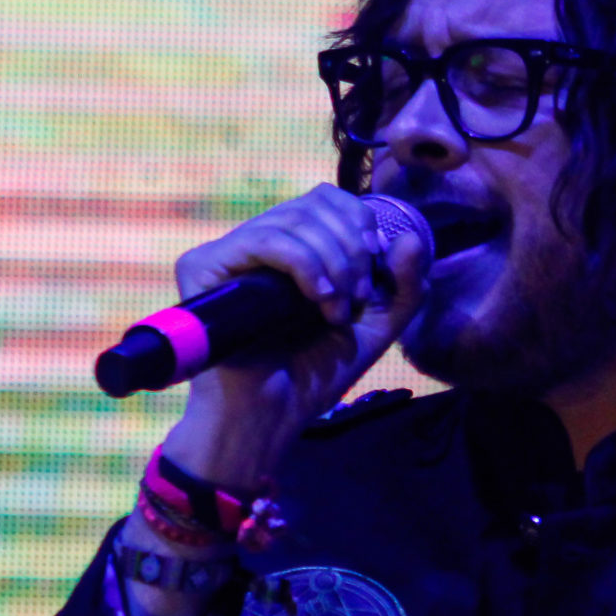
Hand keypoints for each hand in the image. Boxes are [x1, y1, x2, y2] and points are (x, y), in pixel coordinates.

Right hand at [162, 183, 429, 485]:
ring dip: (333, 264)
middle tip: (358, 298)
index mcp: (292, 248)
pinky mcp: (203, 266)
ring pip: (294, 220)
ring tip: (336, 312)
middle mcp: (257, 243)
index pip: (326, 199)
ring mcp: (228, 252)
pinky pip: (265, 240)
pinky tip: (318, 300)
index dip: (359, 223)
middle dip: (352, 250)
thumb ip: (404, 287)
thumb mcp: (375, 328)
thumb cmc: (313, 376)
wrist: (271, 416)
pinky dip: (304, 266)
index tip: (372, 273)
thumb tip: (411, 237)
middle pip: (315, 204)